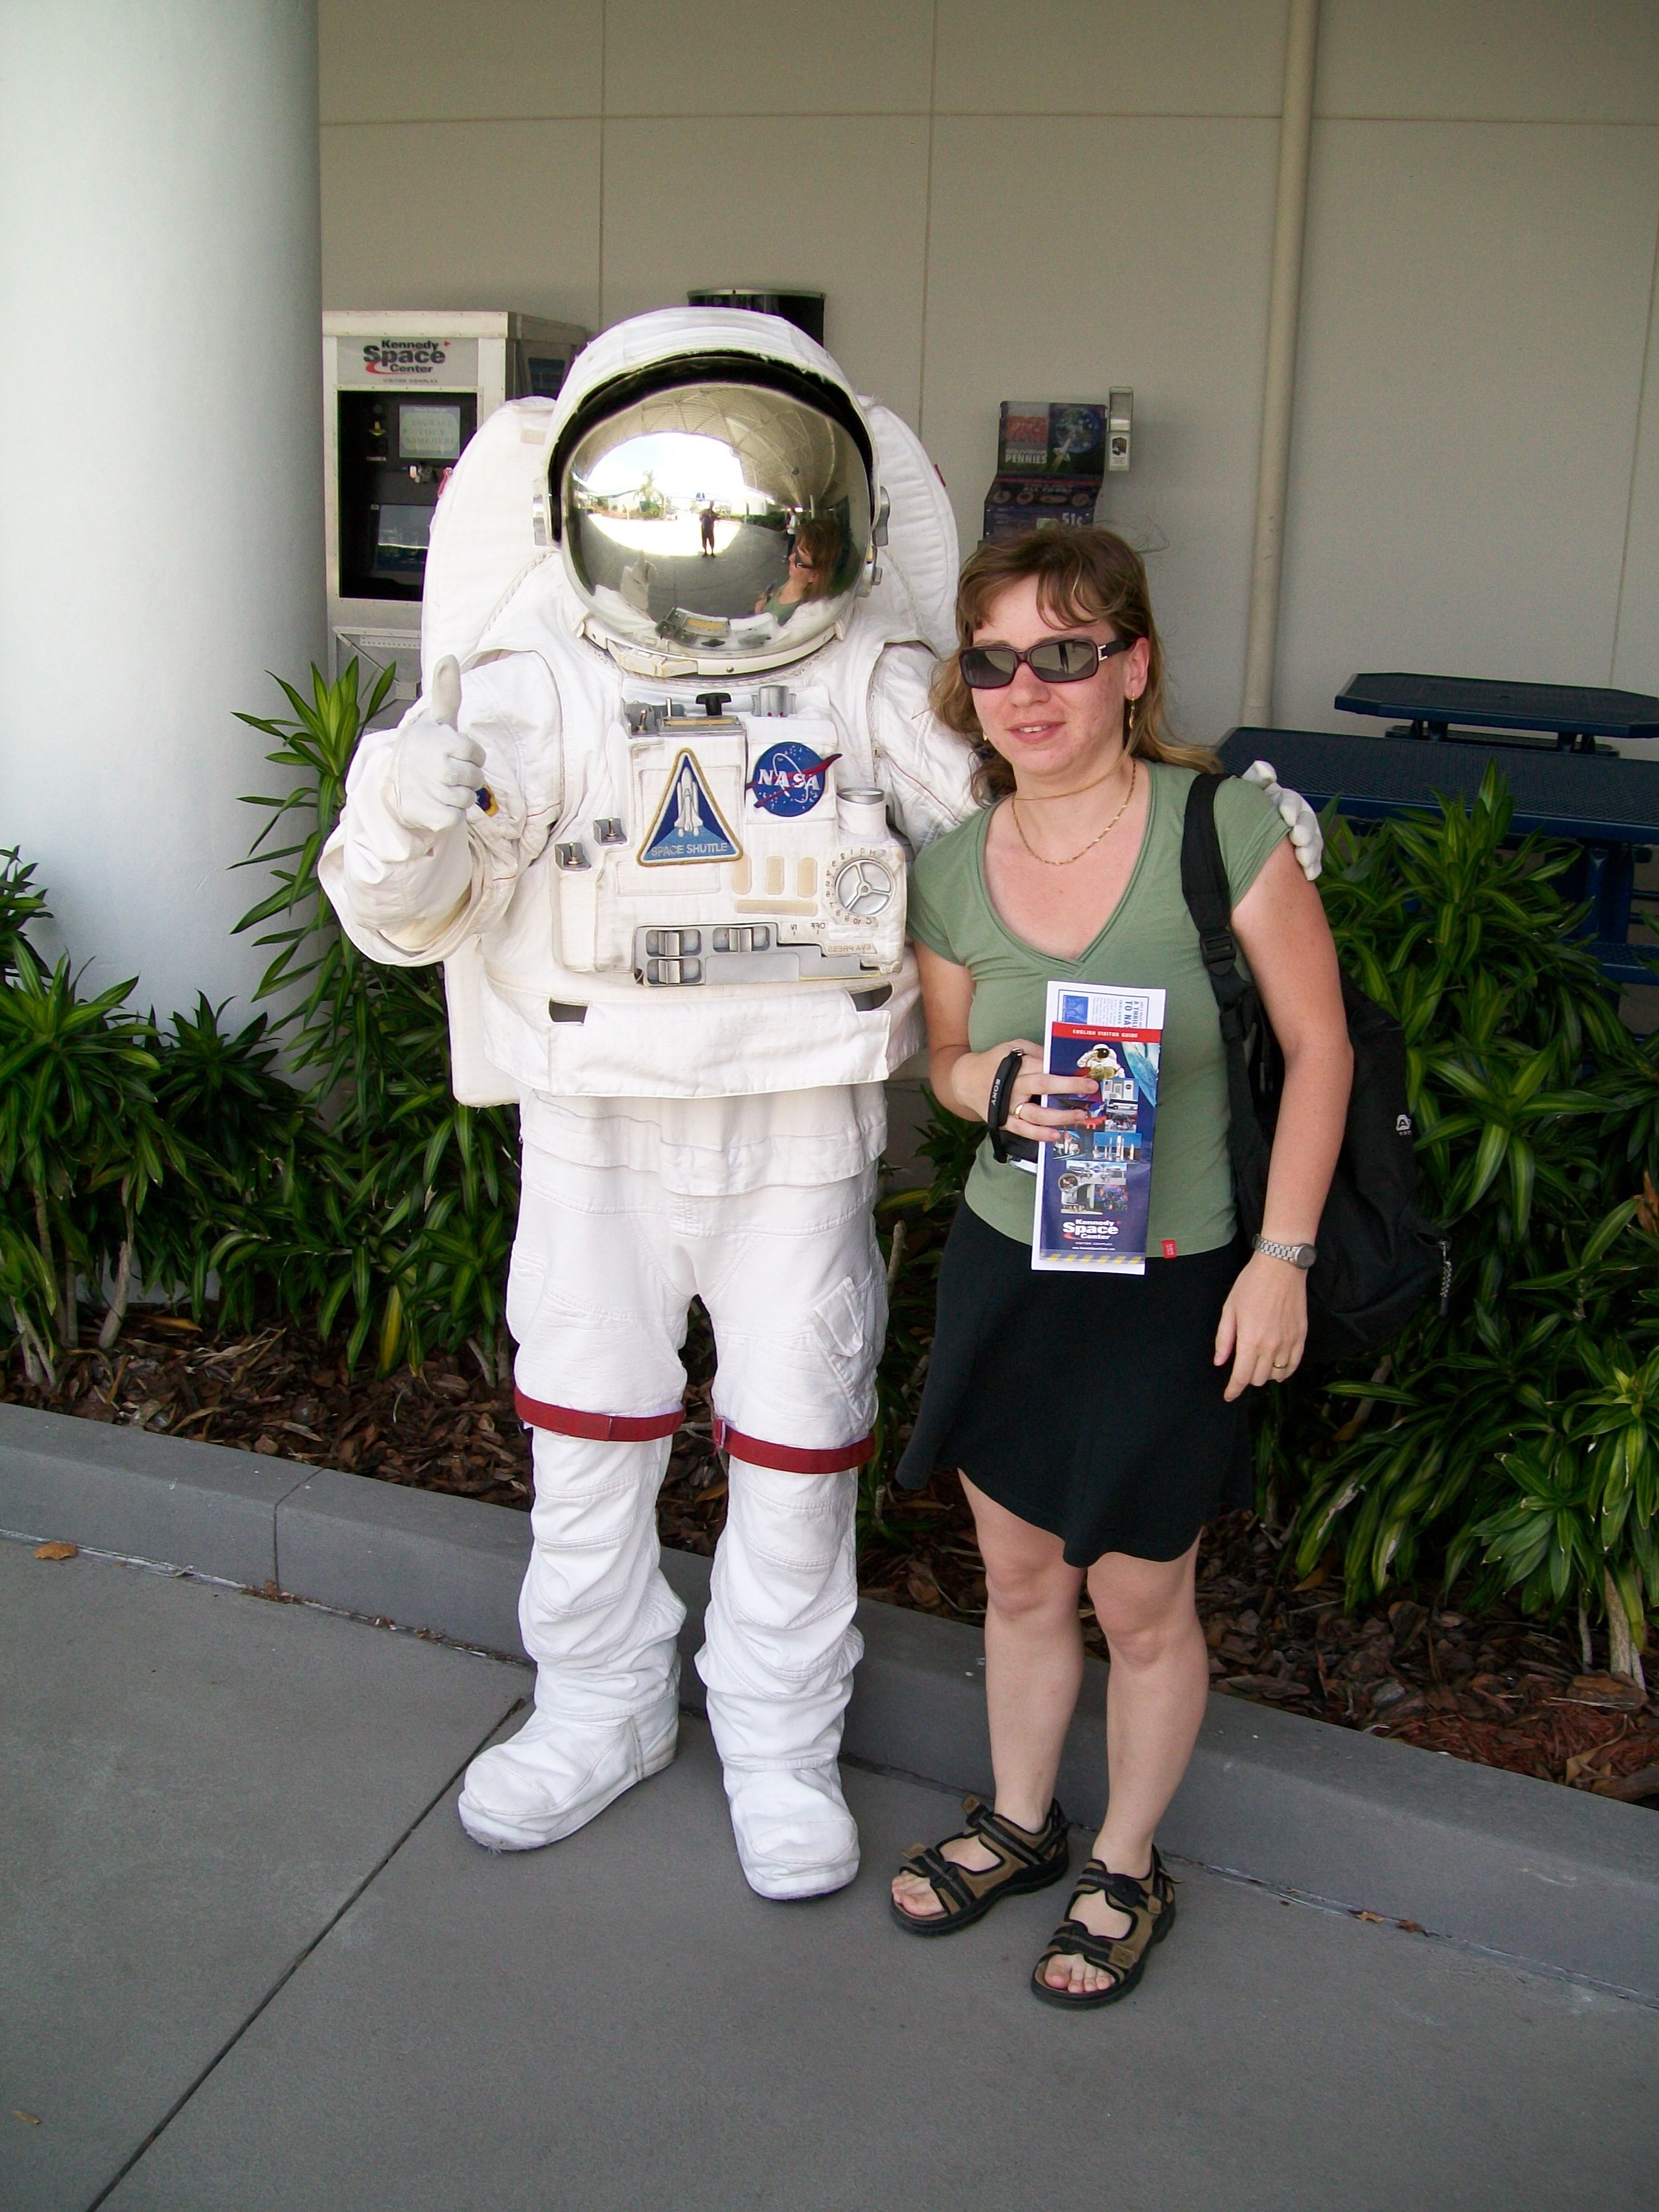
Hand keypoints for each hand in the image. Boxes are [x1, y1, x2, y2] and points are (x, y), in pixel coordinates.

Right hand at [387, 656, 486, 835]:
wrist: (390, 785)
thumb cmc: (419, 751)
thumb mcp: (434, 720)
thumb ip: (446, 693)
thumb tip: (449, 658)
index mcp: (444, 742)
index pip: (477, 755)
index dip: (469, 756)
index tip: (451, 755)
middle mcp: (440, 767)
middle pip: (476, 778)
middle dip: (465, 777)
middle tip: (444, 773)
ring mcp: (437, 792)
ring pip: (468, 798)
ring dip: (457, 795)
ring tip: (438, 787)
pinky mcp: (436, 816)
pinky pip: (458, 817)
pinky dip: (449, 813)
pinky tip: (434, 803)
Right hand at [946, 1041, 1099, 1138]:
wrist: (965, 1080)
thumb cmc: (994, 1062)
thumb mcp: (1013, 1047)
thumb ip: (1036, 1052)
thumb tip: (1060, 1060)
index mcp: (1017, 1066)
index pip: (1046, 1068)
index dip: (1067, 1072)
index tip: (1088, 1076)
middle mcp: (1014, 1086)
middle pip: (1043, 1087)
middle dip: (1069, 1088)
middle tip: (1090, 1090)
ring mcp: (1009, 1106)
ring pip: (1037, 1114)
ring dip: (1060, 1116)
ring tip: (1079, 1116)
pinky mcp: (1004, 1121)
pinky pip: (1024, 1130)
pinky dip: (1039, 1135)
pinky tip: (1055, 1136)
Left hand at [1213, 1251, 1307, 1400]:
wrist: (1281, 1267)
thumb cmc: (1251, 1285)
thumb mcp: (1229, 1309)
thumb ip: (1224, 1339)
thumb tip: (1220, 1361)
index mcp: (1249, 1340)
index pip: (1241, 1376)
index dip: (1233, 1390)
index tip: (1228, 1396)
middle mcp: (1270, 1346)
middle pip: (1258, 1379)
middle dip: (1247, 1378)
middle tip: (1242, 1366)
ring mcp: (1288, 1343)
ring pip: (1277, 1375)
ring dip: (1266, 1374)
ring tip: (1259, 1363)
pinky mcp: (1301, 1337)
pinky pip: (1294, 1365)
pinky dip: (1285, 1371)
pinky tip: (1278, 1366)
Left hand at [1242, 760, 1322, 881]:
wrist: (1241, 838)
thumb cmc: (1245, 812)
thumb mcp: (1247, 793)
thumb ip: (1255, 779)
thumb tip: (1266, 770)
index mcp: (1284, 801)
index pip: (1291, 800)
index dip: (1291, 807)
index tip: (1286, 816)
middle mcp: (1298, 818)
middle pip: (1307, 822)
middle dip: (1305, 830)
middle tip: (1297, 838)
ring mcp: (1304, 838)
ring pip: (1313, 842)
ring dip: (1311, 850)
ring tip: (1303, 859)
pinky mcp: (1305, 856)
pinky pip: (1314, 862)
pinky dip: (1313, 867)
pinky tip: (1309, 874)